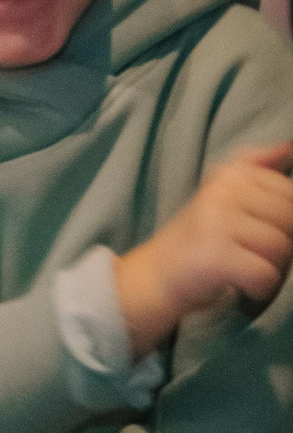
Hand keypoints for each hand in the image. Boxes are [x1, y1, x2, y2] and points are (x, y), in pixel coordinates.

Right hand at [114, 143, 292, 355]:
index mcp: (231, 174)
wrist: (153, 275)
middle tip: (247, 252)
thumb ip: (254, 165)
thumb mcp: (222, 192)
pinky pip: (265, 274)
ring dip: (269, 268)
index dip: (281, 220)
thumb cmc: (199, 236)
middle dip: (280, 245)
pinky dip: (258, 287)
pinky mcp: (214, 255)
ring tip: (242, 267)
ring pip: (281, 249)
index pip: (290, 194)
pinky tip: (240, 284)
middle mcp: (222, 191)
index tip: (253, 230)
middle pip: (289, 220)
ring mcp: (216, 222)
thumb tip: (288, 145)